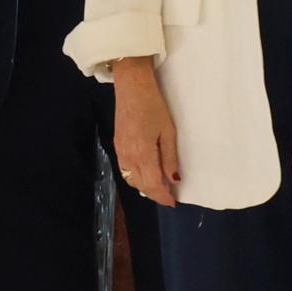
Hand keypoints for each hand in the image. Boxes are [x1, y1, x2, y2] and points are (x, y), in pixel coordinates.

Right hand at [109, 56, 181, 206]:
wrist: (131, 88)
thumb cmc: (153, 106)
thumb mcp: (168, 132)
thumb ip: (170, 158)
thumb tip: (174, 180)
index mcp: (143, 154)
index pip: (153, 184)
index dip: (163, 196)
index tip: (173, 202)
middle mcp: (128, 157)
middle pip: (141, 185)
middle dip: (155, 194)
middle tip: (169, 196)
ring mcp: (120, 152)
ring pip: (131, 180)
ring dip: (145, 187)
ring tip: (159, 186)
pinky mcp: (117, 146)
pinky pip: (125, 170)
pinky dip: (136, 177)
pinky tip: (145, 173)